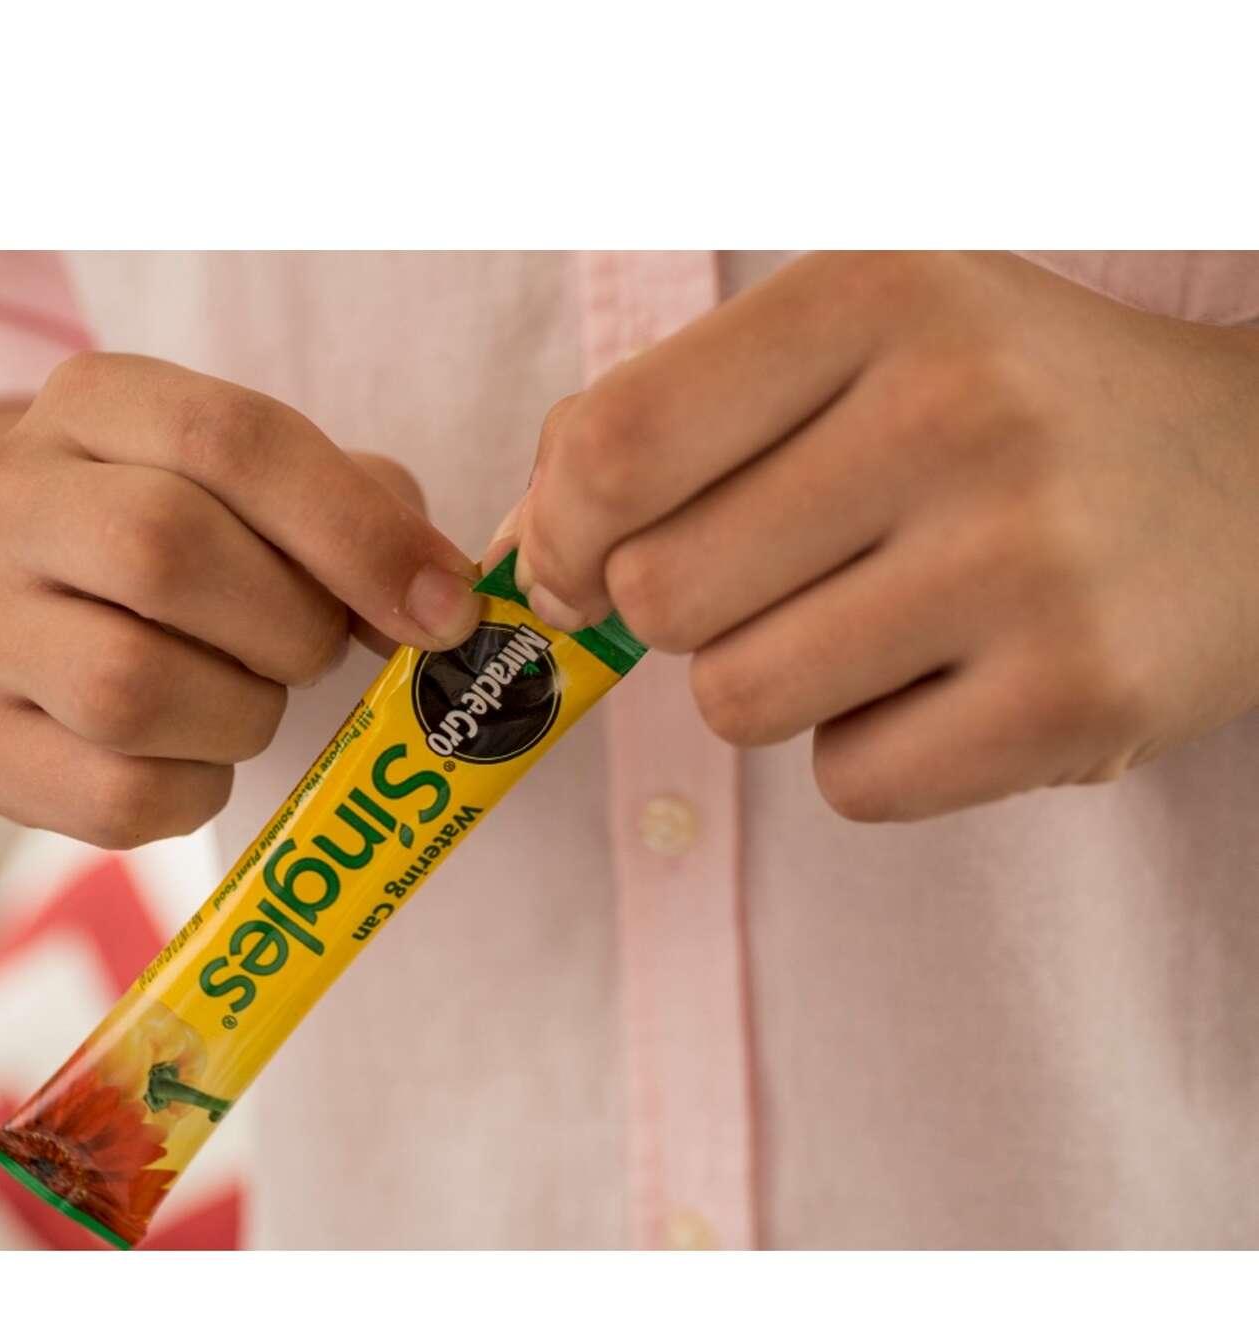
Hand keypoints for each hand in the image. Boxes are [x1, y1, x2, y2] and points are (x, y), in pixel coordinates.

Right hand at [0, 352, 479, 846]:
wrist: (52, 595)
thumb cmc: (204, 534)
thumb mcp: (282, 488)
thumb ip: (369, 519)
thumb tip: (439, 611)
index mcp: (96, 402)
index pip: (232, 439)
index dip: (358, 533)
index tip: (445, 610)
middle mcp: (10, 499)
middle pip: (164, 552)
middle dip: (288, 623)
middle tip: (316, 648)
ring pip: (130, 686)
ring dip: (242, 711)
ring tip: (248, 692)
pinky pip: (120, 794)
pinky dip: (199, 788)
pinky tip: (199, 751)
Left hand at [507, 252, 1258, 820]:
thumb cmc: (1009, 413)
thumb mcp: (859, 345)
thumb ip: (674, 421)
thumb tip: (527, 548)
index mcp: (875, 298)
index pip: (618, 447)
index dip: (562, 532)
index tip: (579, 564)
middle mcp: (953, 413)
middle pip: (663, 595)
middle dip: (689, 613)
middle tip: (787, 578)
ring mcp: (1023, 563)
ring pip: (741, 702)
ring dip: (778, 684)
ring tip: (882, 625)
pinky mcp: (1073, 701)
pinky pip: (850, 784)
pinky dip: (872, 753)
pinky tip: (951, 685)